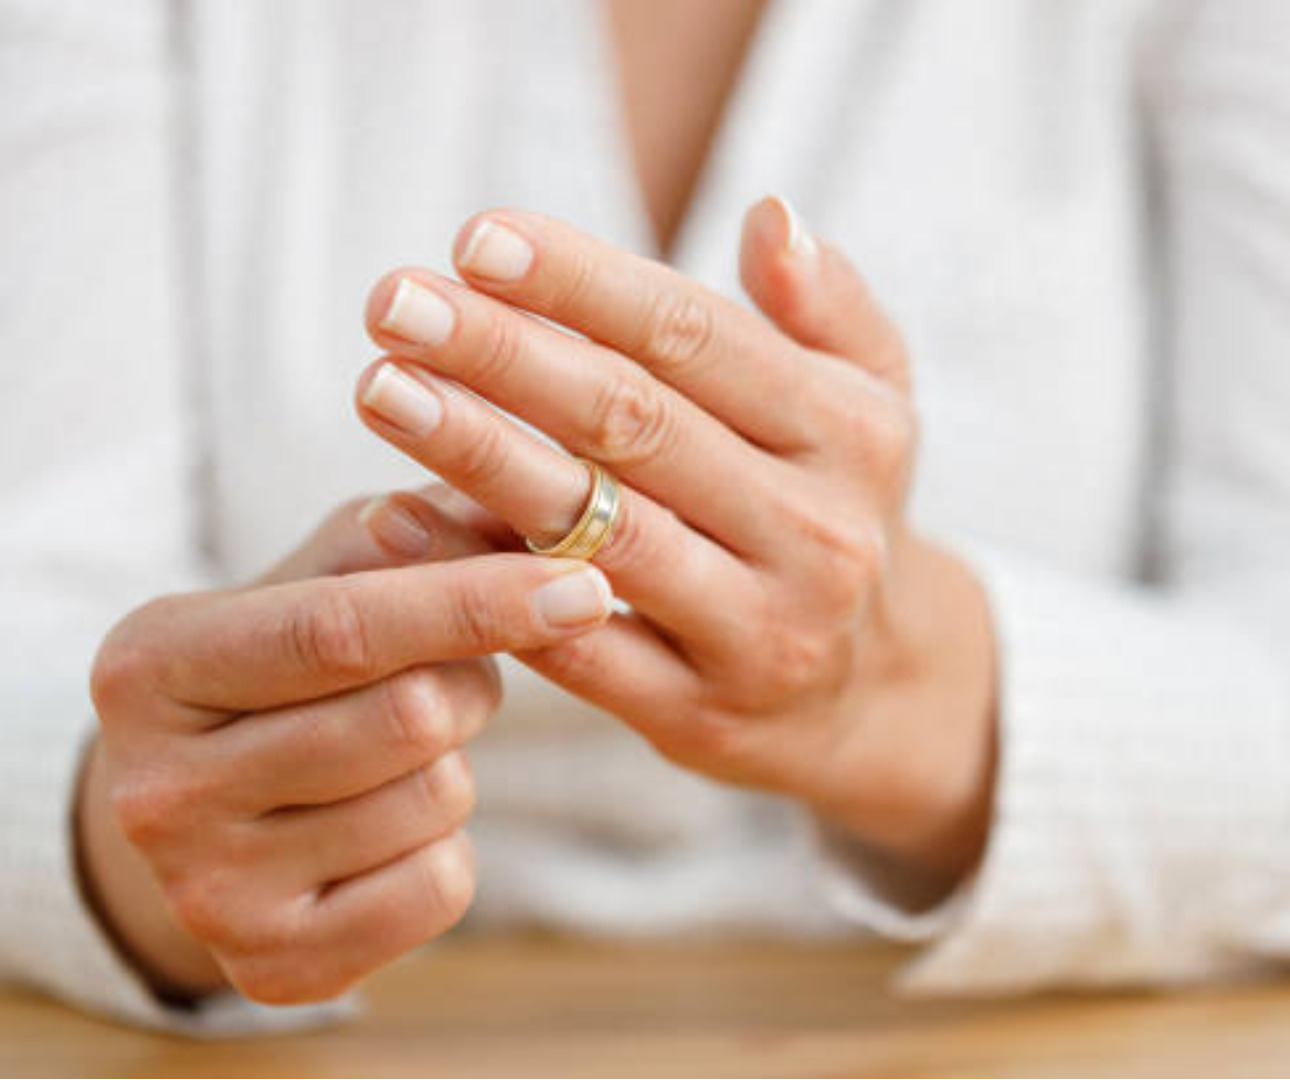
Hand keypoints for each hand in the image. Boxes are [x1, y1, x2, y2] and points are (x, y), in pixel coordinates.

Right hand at [78, 488, 614, 1002]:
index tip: (586, 586)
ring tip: (391, 756)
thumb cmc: (287, 664)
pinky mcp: (274, 966)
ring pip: (435, 798)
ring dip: (453, 765)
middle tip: (442, 677)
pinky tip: (384, 831)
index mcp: (151, 663)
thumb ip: (414, 529)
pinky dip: (445, 847)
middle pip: (407, 716)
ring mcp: (206, 890)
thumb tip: (506, 504)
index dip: (476, 603)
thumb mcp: (322, 575)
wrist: (204, 809)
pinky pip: (440, 884)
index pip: (342, 628)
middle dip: (465, 683)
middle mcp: (156, 786)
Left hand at [355, 199, 996, 881]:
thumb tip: (771, 215)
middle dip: (505, 356)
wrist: (877, 691)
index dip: (583, 283)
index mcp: (852, 436)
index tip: (474, 238)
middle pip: (636, 424)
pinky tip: (393, 519)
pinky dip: (480, 579)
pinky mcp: (698, 715)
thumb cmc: (836, 510)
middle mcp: (818, 534)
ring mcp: (760, 631)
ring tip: (381, 389)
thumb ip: (829, 308)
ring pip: (600, 531)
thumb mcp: (872, 404)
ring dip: (478, 455)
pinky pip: (574, 647)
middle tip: (393, 303)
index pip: (699, 337)